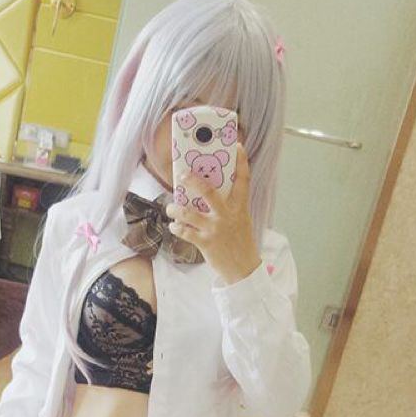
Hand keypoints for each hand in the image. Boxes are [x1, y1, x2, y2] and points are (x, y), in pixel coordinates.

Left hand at [165, 142, 262, 284]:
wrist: (244, 270)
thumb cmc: (240, 242)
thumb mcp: (241, 221)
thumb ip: (228, 206)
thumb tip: (206, 192)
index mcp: (240, 207)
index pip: (243, 180)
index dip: (241, 162)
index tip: (237, 146)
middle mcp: (228, 216)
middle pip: (209, 192)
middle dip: (193, 181)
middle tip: (182, 174)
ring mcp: (216, 229)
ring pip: (190, 213)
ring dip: (176, 209)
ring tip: (171, 208)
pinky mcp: (206, 243)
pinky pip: (185, 232)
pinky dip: (177, 228)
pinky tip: (174, 226)